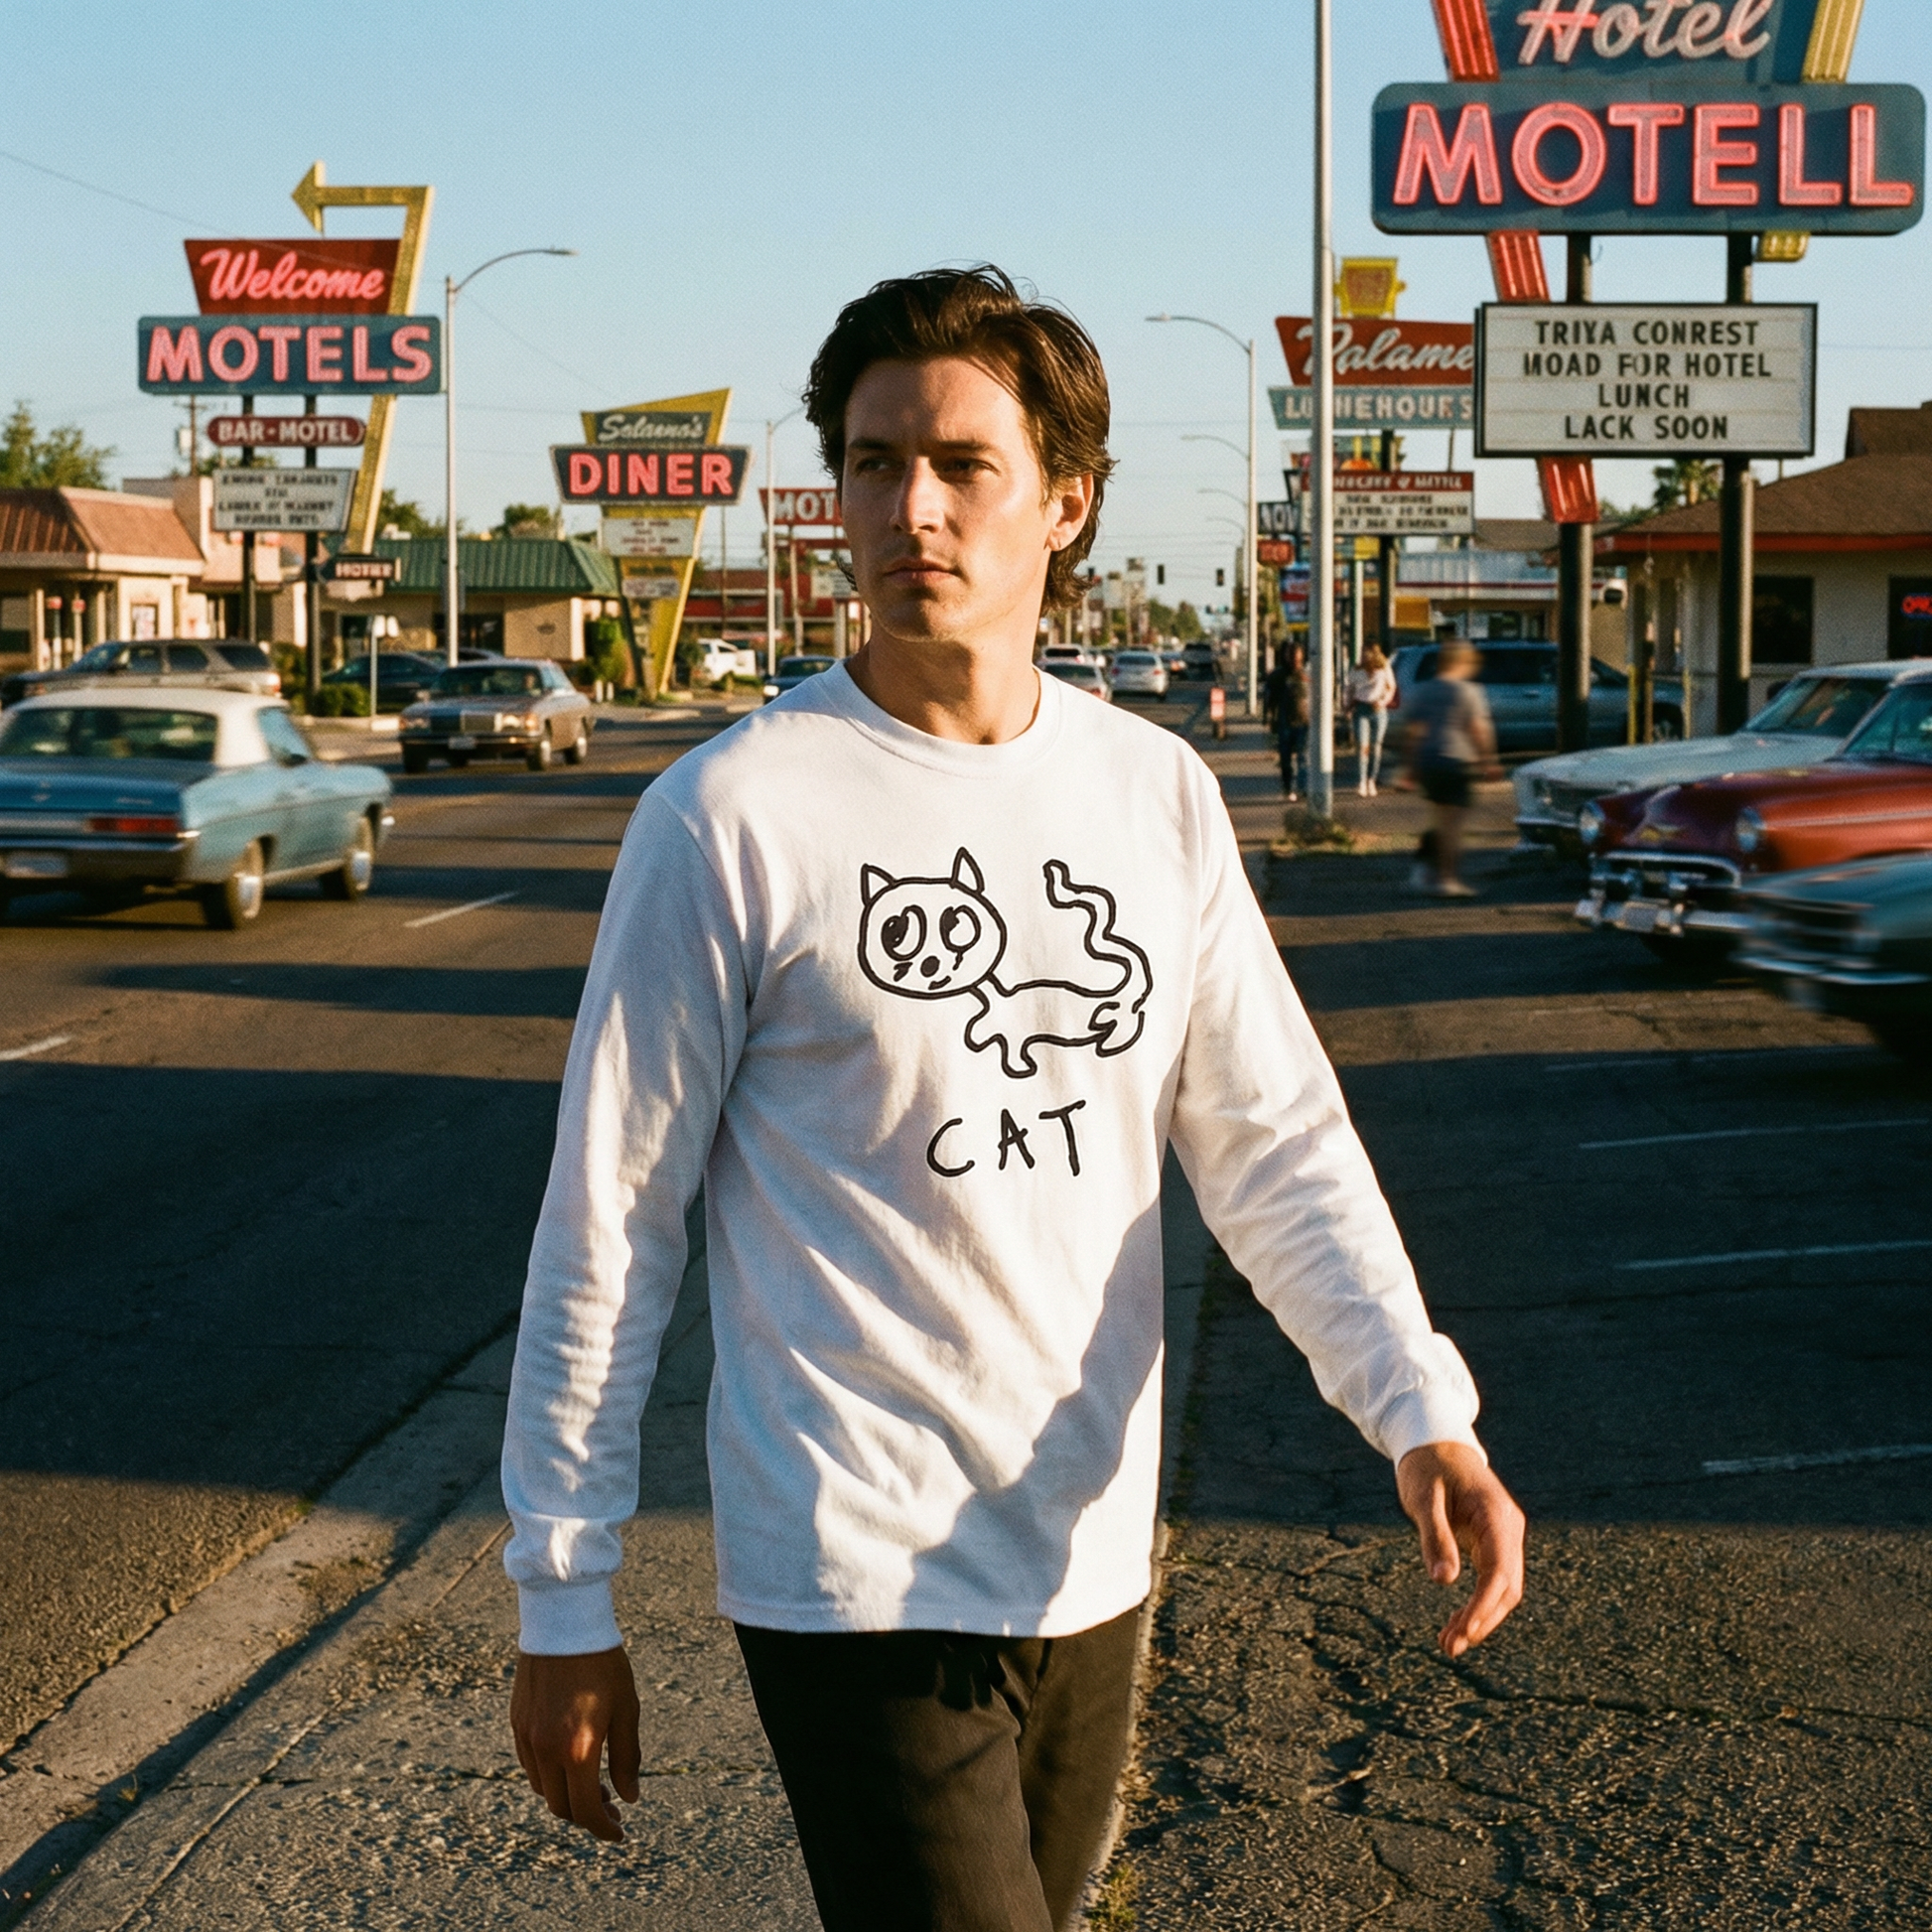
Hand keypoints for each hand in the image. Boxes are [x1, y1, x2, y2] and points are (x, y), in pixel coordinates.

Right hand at [510, 1646, 640, 1841]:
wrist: (564, 1624)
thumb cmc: (603, 1663)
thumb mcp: (627, 1709)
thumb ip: (627, 1757)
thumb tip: (629, 1798)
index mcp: (578, 1749)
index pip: (586, 1810)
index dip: (603, 1829)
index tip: (618, 1832)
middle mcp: (547, 1750)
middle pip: (561, 1807)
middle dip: (586, 1816)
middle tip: (611, 1808)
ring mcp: (528, 1738)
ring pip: (542, 1789)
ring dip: (566, 1797)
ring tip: (593, 1787)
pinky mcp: (518, 1723)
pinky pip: (530, 1766)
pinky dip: (549, 1777)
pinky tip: (569, 1764)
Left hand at [1396, 1442, 1524, 1658]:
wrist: (1436, 1442)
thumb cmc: (1426, 1467)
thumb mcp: (1423, 1498)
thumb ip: (1435, 1537)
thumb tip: (1445, 1582)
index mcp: (1496, 1515)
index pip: (1499, 1572)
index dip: (1483, 1606)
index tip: (1464, 1632)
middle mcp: (1509, 1528)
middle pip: (1507, 1588)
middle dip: (1481, 1621)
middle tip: (1449, 1647)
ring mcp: (1505, 1536)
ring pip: (1503, 1588)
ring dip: (1480, 1617)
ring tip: (1448, 1643)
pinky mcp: (1495, 1541)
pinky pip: (1493, 1579)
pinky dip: (1477, 1603)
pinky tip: (1456, 1622)